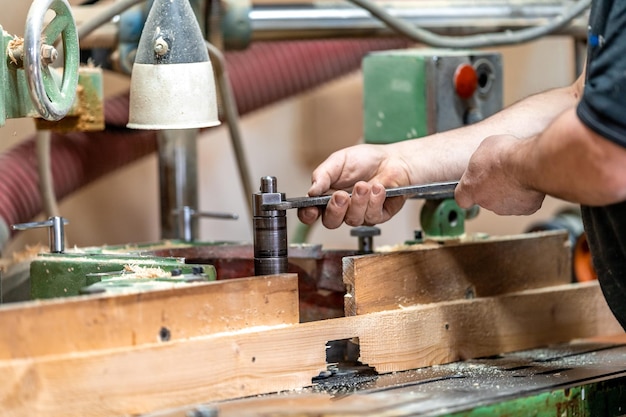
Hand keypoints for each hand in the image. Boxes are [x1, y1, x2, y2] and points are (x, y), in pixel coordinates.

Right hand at [297, 144, 412, 228]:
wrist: (393, 159)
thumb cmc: (365, 160)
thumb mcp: (339, 160)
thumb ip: (323, 175)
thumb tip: (311, 191)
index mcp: (327, 196)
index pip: (311, 212)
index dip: (308, 214)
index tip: (311, 209)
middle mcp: (342, 208)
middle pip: (331, 222)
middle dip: (335, 210)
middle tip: (342, 195)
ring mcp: (360, 214)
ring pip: (353, 220)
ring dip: (358, 202)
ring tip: (364, 185)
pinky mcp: (378, 216)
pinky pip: (372, 217)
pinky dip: (375, 201)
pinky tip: (378, 188)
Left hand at [455, 134, 544, 214]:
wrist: (529, 164)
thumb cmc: (504, 155)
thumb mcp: (484, 148)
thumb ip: (481, 160)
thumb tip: (486, 158)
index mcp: (470, 188)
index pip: (461, 198)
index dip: (468, 191)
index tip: (473, 184)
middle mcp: (486, 202)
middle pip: (485, 198)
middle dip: (491, 187)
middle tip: (500, 172)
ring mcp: (505, 208)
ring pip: (505, 200)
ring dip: (508, 189)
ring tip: (516, 173)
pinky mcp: (525, 209)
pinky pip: (524, 202)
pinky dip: (526, 193)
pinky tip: (527, 180)